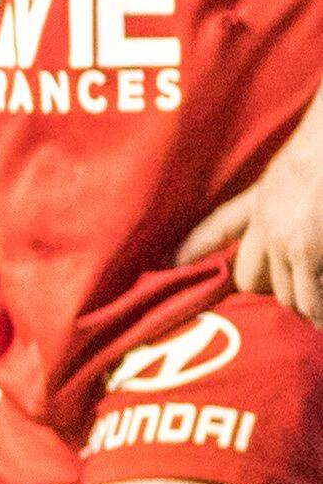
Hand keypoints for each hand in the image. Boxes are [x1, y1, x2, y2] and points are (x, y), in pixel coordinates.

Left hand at [180, 101, 322, 322]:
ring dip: (303, 306)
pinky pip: (310, 299)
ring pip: (282, 294)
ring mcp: (283, 240)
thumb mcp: (297, 165)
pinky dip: (320, 311)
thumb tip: (304, 213)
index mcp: (262, 197)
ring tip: (316, 318)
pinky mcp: (306, 252)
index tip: (175, 261)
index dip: (197, 247)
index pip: (220, 226)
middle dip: (270, 291)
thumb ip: (289, 190)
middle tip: (297, 295)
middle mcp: (265, 222)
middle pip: (248, 277)